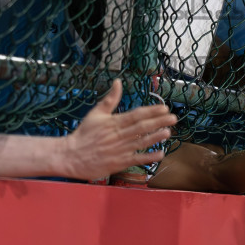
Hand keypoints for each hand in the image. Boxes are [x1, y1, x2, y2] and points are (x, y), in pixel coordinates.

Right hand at [62, 81, 177, 179]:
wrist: (71, 156)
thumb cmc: (84, 134)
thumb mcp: (95, 113)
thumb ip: (110, 99)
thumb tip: (118, 82)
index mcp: (113, 122)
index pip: (136, 115)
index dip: (151, 111)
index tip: (164, 108)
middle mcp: (118, 136)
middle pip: (142, 127)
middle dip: (159, 122)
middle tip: (173, 118)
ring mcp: (119, 150)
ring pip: (141, 142)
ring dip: (156, 137)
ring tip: (168, 132)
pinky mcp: (119, 163)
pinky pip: (136, 159)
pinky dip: (149, 157)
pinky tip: (160, 153)